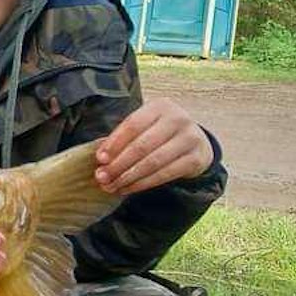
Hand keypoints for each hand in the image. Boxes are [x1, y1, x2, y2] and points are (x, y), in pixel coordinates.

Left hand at [95, 98, 213, 194]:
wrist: (195, 142)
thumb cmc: (159, 132)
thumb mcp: (145, 126)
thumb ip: (124, 137)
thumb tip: (101, 159)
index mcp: (160, 106)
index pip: (132, 125)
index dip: (114, 143)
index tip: (99, 159)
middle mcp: (178, 119)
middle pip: (141, 145)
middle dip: (118, 164)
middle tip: (101, 177)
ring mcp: (190, 139)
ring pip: (153, 162)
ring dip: (128, 177)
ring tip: (112, 186)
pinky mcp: (196, 159)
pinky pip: (165, 174)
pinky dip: (143, 183)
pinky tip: (128, 188)